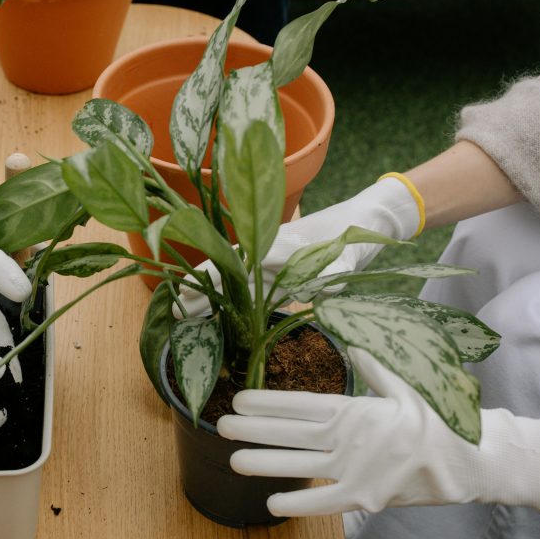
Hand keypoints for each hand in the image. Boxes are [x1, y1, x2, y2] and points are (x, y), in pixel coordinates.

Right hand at [175, 177, 421, 316]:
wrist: (367, 222)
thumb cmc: (355, 234)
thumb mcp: (347, 253)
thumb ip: (332, 270)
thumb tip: (322, 286)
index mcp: (276, 244)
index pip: (233, 261)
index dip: (207, 277)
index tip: (184, 290)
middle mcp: (268, 251)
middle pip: (226, 273)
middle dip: (199, 291)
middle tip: (173, 311)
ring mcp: (273, 263)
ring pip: (235, 283)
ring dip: (212, 299)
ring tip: (186, 315)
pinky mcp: (282, 273)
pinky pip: (252, 290)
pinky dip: (233, 302)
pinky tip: (220, 316)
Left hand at [217, 347, 539, 515]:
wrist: (473, 461)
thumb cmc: (438, 421)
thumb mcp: (408, 386)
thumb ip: (376, 366)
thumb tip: (354, 341)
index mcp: (357, 410)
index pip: (301, 404)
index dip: (267, 402)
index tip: (240, 398)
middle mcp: (350, 439)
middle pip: (291, 433)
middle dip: (253, 429)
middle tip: (220, 425)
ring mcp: (356, 470)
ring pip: (300, 465)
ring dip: (265, 463)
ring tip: (233, 460)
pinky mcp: (366, 498)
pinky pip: (325, 502)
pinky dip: (299, 503)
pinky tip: (272, 503)